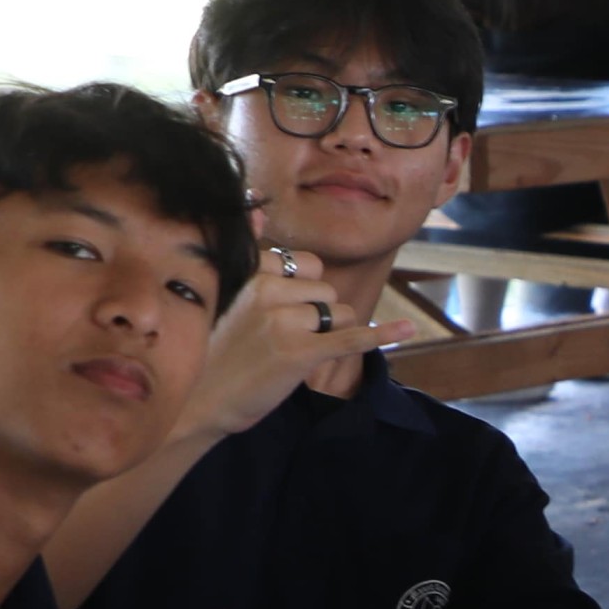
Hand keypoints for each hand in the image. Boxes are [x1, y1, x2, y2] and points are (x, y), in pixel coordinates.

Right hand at [192, 250, 436, 441]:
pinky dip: (381, 334)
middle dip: (320, 315)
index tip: (288, 310)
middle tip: (285, 340)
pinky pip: (353, 339)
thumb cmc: (217, 349)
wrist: (200, 401)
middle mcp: (271, 292)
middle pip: (328, 292)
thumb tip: (257, 207)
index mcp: (255, 274)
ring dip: (330, 335)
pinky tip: (407, 329)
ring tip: (291, 354)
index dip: (307, 289)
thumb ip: (250, 251)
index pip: (309, 265)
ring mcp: (288, 323)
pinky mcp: (302, 354)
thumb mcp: (228, 294)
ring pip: (341, 315)